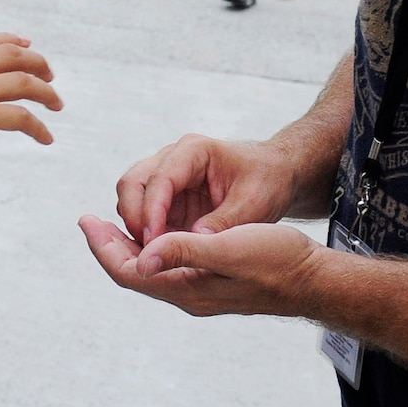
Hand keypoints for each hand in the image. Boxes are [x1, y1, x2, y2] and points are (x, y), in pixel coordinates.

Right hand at [0, 34, 60, 174]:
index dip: (10, 43)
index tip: (25, 47)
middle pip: (12, 53)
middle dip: (36, 62)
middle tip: (49, 75)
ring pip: (25, 80)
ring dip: (46, 92)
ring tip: (57, 104)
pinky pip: (21, 117)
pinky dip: (39, 126)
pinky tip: (46, 137)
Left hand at [79, 215, 317, 316]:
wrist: (312, 278)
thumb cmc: (276, 261)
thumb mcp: (229, 248)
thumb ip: (185, 252)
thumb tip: (141, 260)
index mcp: (186, 288)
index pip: (128, 272)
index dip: (103, 248)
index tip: (85, 221)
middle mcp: (187, 294)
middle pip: (134, 272)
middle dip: (108, 246)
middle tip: (89, 220)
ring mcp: (199, 290)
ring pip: (150, 270)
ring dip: (129, 246)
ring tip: (112, 222)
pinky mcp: (211, 282)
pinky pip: (169, 266)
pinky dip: (153, 247)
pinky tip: (155, 230)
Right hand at [113, 132, 299, 243]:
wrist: (276, 174)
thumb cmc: (268, 181)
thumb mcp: (254, 204)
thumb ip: (224, 223)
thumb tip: (192, 242)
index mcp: (194, 151)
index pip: (159, 180)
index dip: (151, 213)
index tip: (153, 244)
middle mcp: (172, 158)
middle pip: (132, 184)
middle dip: (135, 219)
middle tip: (149, 252)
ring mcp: (166, 175)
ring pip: (131, 197)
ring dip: (137, 227)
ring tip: (156, 255)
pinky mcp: (167, 196)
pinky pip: (143, 213)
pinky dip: (145, 232)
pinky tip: (161, 253)